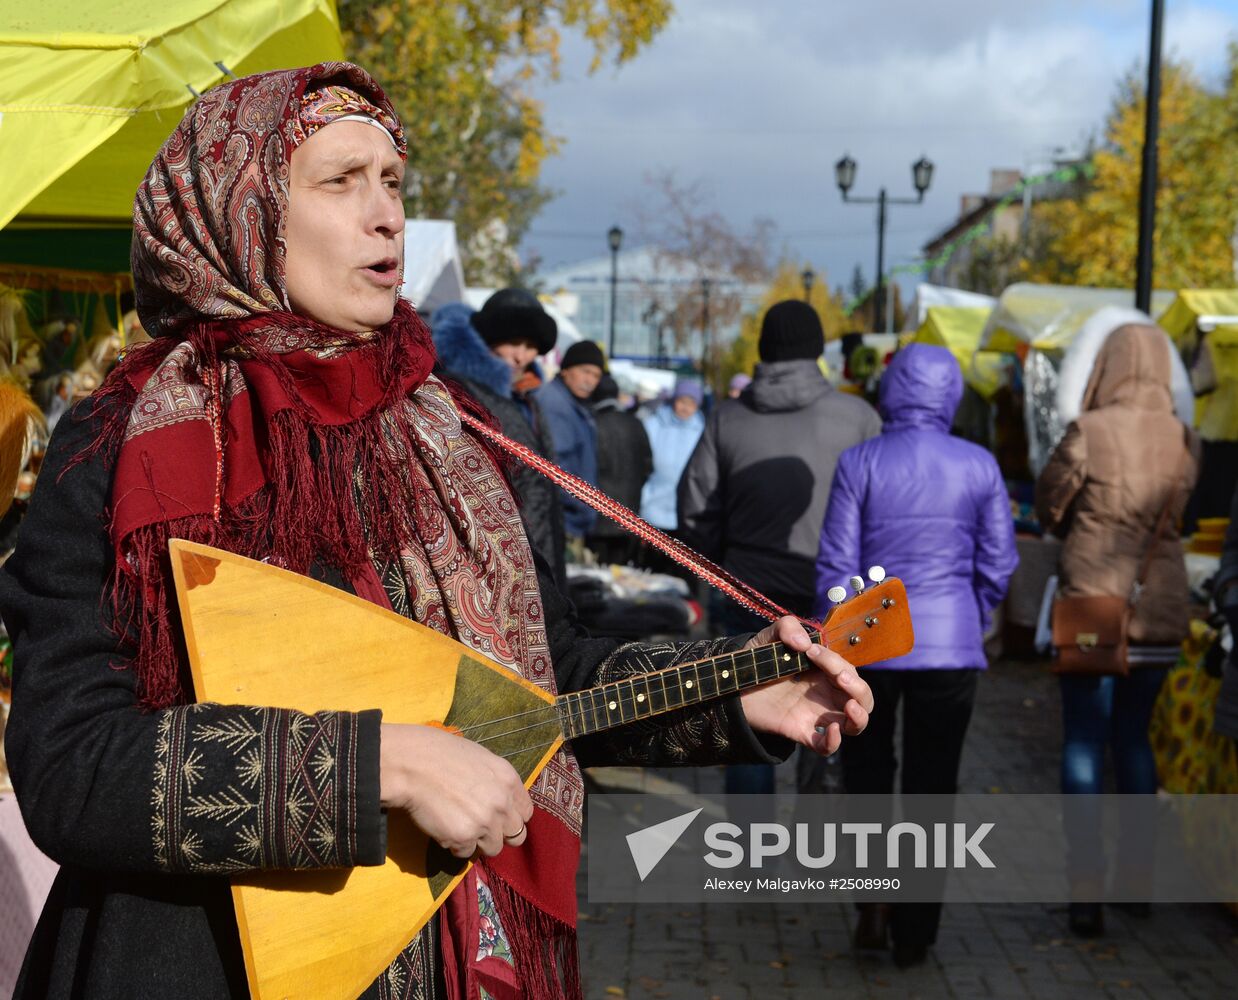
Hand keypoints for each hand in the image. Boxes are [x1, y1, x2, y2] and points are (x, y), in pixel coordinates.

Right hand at [379, 723, 532, 858]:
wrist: (413, 763)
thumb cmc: (442, 755)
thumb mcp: (481, 760)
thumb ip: (496, 783)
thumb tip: (500, 801)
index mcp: (509, 780)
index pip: (526, 813)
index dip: (512, 818)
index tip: (500, 819)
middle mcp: (502, 803)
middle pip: (517, 836)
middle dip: (500, 835)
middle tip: (482, 829)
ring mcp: (484, 823)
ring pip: (493, 849)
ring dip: (478, 842)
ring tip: (459, 826)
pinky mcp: (463, 838)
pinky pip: (465, 853)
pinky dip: (455, 845)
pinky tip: (443, 827)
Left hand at [738, 616, 872, 755]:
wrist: (733, 682)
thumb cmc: (758, 657)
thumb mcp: (771, 635)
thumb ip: (788, 627)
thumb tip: (805, 643)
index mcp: (825, 671)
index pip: (847, 669)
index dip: (836, 662)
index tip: (812, 652)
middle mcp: (826, 693)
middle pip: (862, 697)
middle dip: (859, 688)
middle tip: (839, 678)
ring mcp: (815, 714)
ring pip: (854, 723)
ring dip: (860, 716)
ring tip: (851, 707)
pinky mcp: (800, 731)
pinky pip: (824, 746)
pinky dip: (833, 743)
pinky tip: (830, 730)